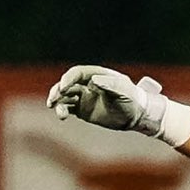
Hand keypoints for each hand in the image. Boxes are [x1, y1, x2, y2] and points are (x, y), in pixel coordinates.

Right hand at [44, 65, 168, 134]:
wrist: (136, 115)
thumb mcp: (125, 90)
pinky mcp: (82, 110)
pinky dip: (62, 110)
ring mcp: (84, 97)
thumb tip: (94, 80)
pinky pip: (68, 108)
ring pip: (65, 96)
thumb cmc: (133, 99)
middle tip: (53, 98)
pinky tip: (62, 115)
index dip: (68, 78)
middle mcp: (87, 84)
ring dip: (58, 101)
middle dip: (58, 90)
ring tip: (58, 111)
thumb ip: (111, 84)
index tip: (63, 87)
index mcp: (96, 75)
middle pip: (67, 84)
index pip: (77, 73)